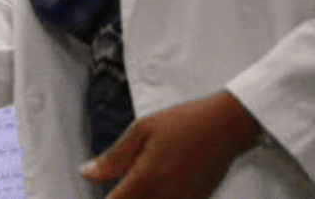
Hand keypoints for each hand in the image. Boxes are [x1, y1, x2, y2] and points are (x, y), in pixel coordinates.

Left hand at [81, 90, 262, 197]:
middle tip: (125, 180)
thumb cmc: (184, 122)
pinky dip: (159, 196)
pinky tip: (160, 183)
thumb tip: (87, 174)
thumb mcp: (141, 130)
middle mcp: (165, 196)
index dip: (107, 198)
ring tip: (143, 179)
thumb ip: (113, 157)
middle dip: (124, 196)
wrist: (228, 125)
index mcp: (146, 179)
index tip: (106, 189)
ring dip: (142, 197)